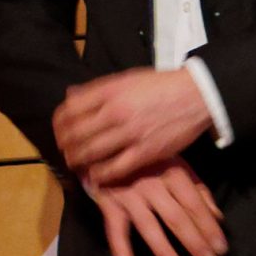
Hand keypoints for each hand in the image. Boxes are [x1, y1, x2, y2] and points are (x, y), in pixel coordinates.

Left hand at [56, 66, 210, 185]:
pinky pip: (113, 170)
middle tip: (65, 152)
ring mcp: (130, 134)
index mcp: (109, 91)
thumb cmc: (160, 86)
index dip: (58, 124)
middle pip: (74, 135)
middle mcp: (115, 112)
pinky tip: (96, 177)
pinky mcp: (145, 153)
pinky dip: (99, 176)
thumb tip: (69, 95)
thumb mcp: (127, 79)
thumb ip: (98, 88)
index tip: (60, 131)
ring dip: (77, 162)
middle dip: (65, 146)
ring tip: (77, 165)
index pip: (69, 110)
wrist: (196, 96)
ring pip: (89, 154)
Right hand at [83, 158, 227, 255]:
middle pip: (176, 218)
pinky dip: (121, 251)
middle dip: (195, 242)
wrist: (106, 144)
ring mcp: (129, 194)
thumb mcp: (176, 165)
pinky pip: (115, 230)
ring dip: (163, 249)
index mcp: (173, 173)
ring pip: (149, 225)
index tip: (221, 248)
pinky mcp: (109, 203)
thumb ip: (198, 189)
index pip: (195, 205)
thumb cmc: (147, 159)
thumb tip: (218, 216)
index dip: (209, 227)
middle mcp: (153, 184)